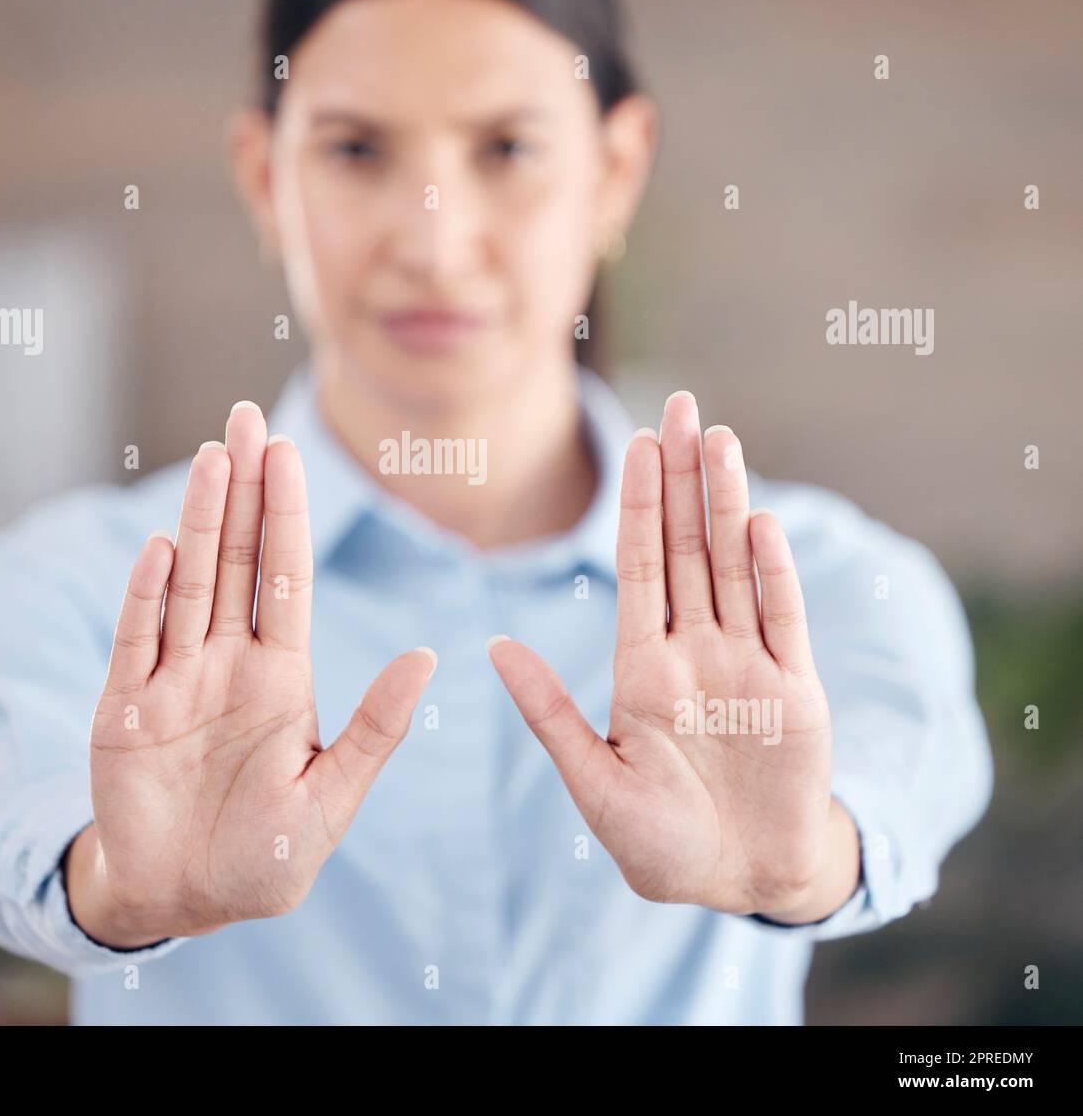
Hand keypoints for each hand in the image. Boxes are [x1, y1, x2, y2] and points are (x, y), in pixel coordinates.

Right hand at [68, 401, 436, 947]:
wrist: (185, 899)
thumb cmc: (266, 856)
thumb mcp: (331, 795)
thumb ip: (376, 727)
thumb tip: (429, 655)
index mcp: (281, 677)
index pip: (285, 577)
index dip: (287, 514)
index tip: (288, 453)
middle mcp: (227, 663)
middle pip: (238, 560)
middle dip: (243, 490)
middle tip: (244, 420)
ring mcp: (175, 680)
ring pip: (189, 584)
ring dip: (201, 522)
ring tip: (212, 458)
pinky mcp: (126, 708)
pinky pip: (138, 641)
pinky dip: (148, 596)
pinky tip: (164, 546)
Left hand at [488, 391, 858, 922]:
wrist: (739, 879)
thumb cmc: (659, 842)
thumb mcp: (593, 779)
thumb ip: (548, 712)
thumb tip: (491, 646)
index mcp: (642, 667)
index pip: (637, 565)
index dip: (635, 503)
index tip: (634, 443)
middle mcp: (694, 651)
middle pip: (685, 547)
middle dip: (682, 477)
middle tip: (681, 405)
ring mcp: (746, 664)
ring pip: (732, 566)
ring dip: (726, 503)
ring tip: (719, 439)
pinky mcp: (794, 690)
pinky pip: (782, 619)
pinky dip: (772, 572)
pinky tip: (757, 522)